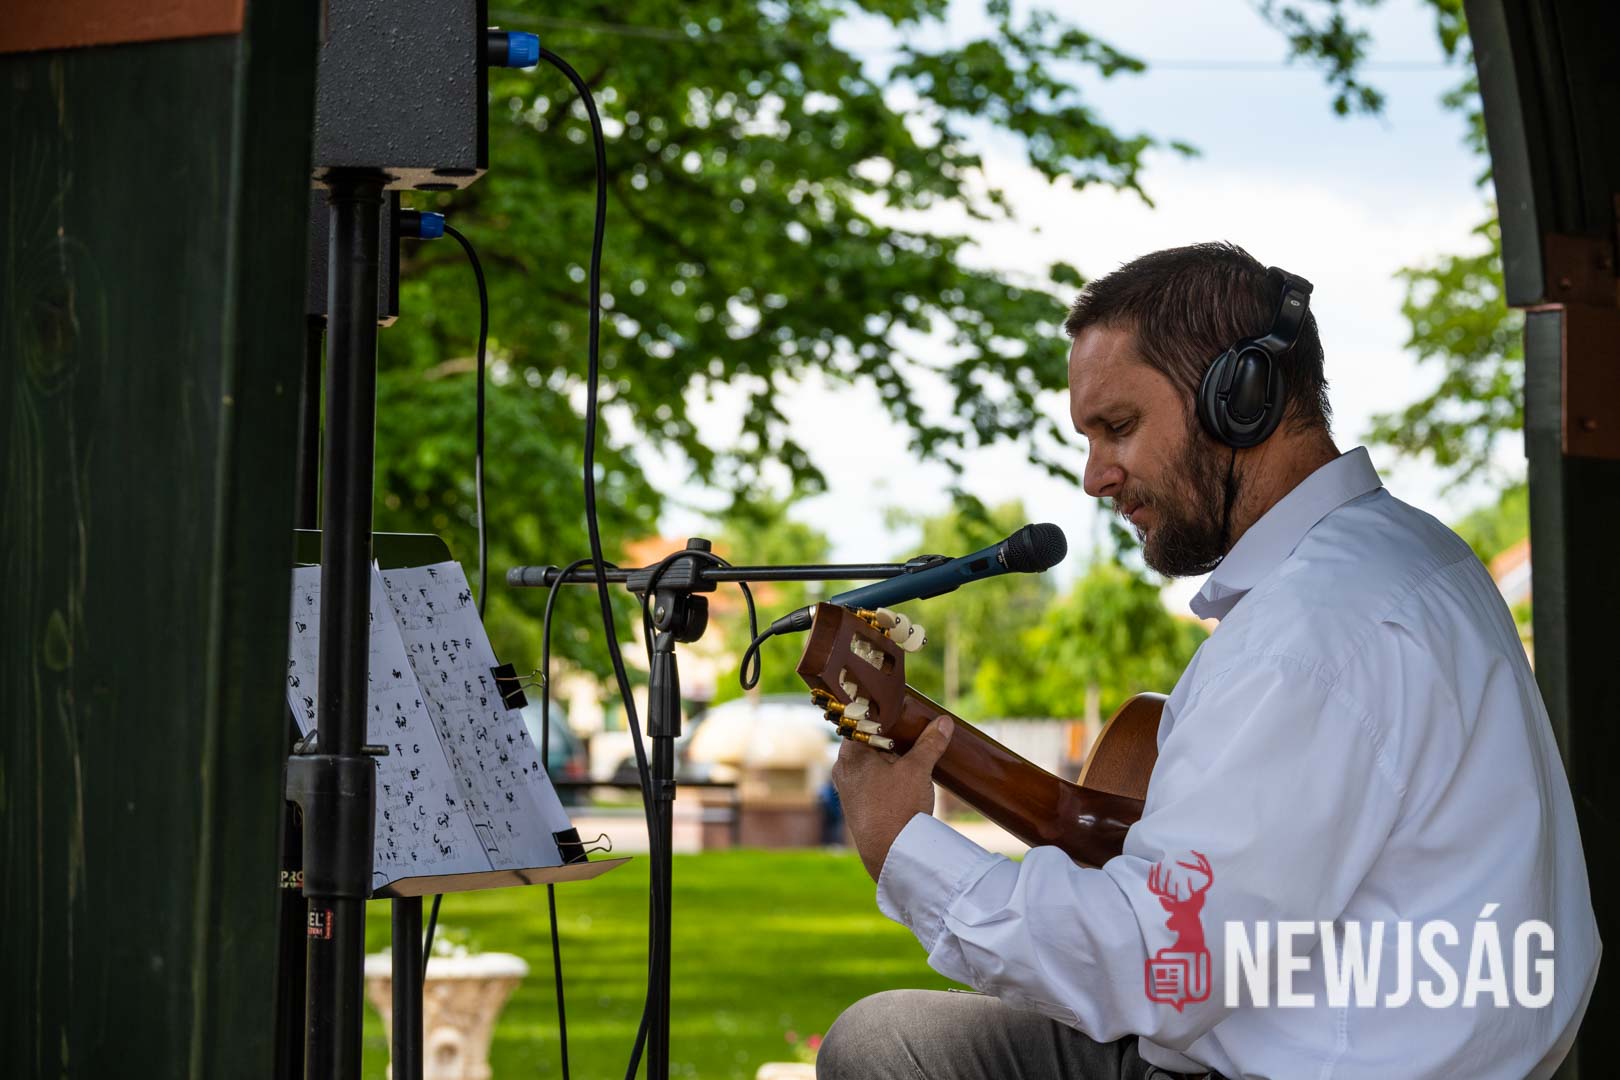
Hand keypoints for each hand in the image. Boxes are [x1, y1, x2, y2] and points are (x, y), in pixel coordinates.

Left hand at [833, 716, 954, 881]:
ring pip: (870, 762)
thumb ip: (930, 743)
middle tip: (914, 728)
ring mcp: (848, 788)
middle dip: (891, 735)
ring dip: (890, 756)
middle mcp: (843, 769)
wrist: (890, 855)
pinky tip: (905, 775)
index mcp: (850, 753)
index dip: (883, 713)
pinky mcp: (857, 805)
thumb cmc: (897, 808)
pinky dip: (887, 774)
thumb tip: (943, 721)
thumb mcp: (918, 770)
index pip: (862, 721)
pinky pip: (871, 779)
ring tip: (913, 752)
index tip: (903, 709)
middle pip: (867, 740)